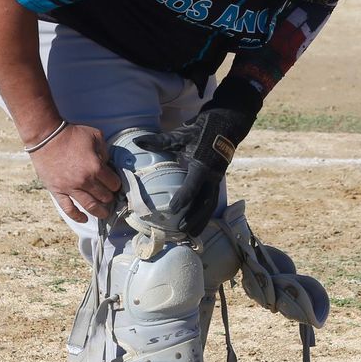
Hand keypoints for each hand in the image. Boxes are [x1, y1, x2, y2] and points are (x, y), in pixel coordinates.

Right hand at [29, 123, 120, 222]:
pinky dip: (77, 216)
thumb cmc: (71, 134)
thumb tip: (107, 163)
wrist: (46, 136)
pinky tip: (84, 219)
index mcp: (96, 167)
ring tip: (104, 213)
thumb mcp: (95, 135)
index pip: (113, 183)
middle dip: (110, 197)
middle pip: (104, 196)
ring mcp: (70, 188)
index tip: (115, 184)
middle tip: (110, 197)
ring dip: (100, 211)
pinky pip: (68, 209)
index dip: (116, 184)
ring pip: (90, 206)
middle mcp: (85, 181)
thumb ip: (105, 151)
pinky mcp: (57, 191)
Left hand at [132, 107, 254, 236]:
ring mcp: (216, 181)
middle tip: (182, 230)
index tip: (172, 209)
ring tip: (191, 234)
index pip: (192, 185)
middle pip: (205, 202)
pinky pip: (211, 202)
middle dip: (195, 217)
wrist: (223, 127)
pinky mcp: (216, 183)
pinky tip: (197, 225)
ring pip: (210, 205)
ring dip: (201, 220)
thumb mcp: (179, 136)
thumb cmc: (199, 133)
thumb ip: (159, 142)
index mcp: (202, 166)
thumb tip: (137, 141)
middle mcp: (211, 176)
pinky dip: (204, 214)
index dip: (183, 198)